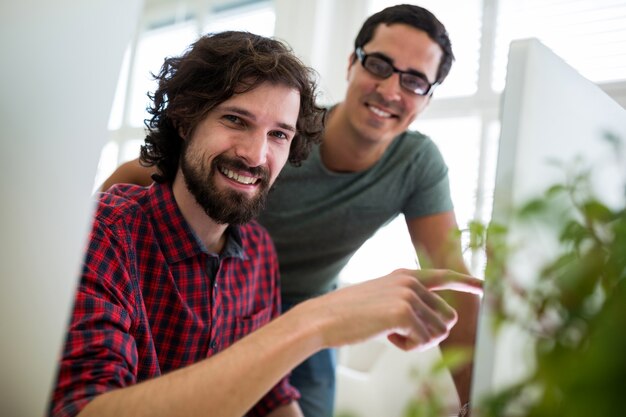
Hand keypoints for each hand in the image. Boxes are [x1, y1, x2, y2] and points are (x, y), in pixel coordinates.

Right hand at [298, 268, 481, 350]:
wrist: (324, 318)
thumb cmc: (349, 314)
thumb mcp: (381, 298)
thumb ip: (408, 300)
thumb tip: (439, 319)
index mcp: (405, 276)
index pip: (443, 277)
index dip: (466, 282)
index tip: (484, 285)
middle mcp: (410, 281)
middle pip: (447, 317)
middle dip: (429, 333)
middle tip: (401, 334)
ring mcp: (408, 295)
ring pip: (438, 332)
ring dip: (417, 342)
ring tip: (390, 333)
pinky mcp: (404, 313)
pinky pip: (423, 342)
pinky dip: (407, 347)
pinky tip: (386, 337)